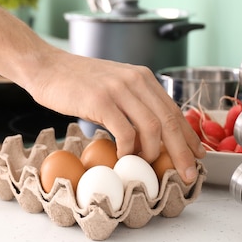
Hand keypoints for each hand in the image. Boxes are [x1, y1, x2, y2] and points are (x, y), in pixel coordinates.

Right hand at [26, 50, 205, 183]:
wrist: (46, 67)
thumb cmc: (75, 81)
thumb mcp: (113, 86)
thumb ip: (132, 104)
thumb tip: (148, 135)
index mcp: (143, 77)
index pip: (174, 110)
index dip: (188, 136)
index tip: (196, 155)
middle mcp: (136, 80)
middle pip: (169, 121)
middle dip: (181, 151)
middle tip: (186, 174)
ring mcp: (118, 90)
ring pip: (152, 128)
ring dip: (152, 153)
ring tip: (144, 164)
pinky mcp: (100, 101)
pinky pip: (124, 132)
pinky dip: (128, 149)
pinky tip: (121, 157)